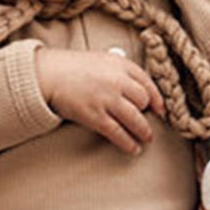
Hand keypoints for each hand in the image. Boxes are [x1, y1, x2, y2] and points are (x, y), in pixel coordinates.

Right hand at [35, 48, 165, 154]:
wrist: (48, 74)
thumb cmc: (73, 68)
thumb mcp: (102, 60)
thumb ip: (120, 72)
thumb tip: (138, 92)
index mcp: (120, 64)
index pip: (148, 83)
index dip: (157, 99)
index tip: (160, 109)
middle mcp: (117, 81)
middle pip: (143, 101)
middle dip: (147, 114)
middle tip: (148, 123)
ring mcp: (107, 99)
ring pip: (135, 120)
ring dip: (144, 132)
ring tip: (146, 138)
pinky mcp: (95, 116)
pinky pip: (118, 133)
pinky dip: (128, 143)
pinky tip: (133, 148)